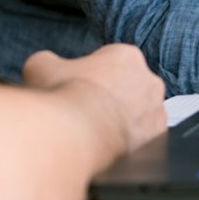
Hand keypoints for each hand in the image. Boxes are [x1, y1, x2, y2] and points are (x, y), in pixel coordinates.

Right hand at [22, 44, 166, 156]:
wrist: (76, 135)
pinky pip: (143, 136)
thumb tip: (46, 64)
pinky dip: (129, 140)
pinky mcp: (158, 137)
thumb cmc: (62, 96)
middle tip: (88, 110)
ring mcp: (157, 110)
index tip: (81, 87)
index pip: (111, 62)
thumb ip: (48, 60)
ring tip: (96, 130)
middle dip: (111, 96)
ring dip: (122, 118)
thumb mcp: (41, 66)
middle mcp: (150, 80)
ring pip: (138, 112)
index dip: (92, 75)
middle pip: (128, 86)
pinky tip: (108, 144)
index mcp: (127, 55)